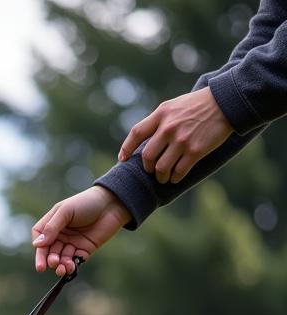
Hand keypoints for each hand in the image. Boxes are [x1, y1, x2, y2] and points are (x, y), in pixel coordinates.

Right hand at [32, 185, 130, 275]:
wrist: (112, 204)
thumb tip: (37, 245)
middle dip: (48, 259)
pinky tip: (70, 268)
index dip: (39, 246)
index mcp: (53, 223)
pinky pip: (74, 261)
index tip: (41, 249)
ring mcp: (72, 243)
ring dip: (59, 265)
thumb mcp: (66, 211)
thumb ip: (51, 228)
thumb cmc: (86, 202)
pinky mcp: (84, 250)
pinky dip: (70, 266)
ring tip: (61, 269)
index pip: (39, 238)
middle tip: (52, 264)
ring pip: (61, 258)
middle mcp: (61, 234)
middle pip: (49, 251)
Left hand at [118, 86, 232, 183]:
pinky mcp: (196, 150)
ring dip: (161, 176)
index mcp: (161, 114)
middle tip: (152, 170)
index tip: (123, 159)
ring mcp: (182, 140)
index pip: (136, 133)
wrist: (226, 102)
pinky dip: (175, 178)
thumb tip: (142, 142)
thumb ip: (158, 121)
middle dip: (147, 168)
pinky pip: (178, 172)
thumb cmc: (197, 105)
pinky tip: (176, 177)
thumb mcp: (173, 106)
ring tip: (164, 176)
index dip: (126, 148)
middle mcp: (169, 128)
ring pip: (161, 168)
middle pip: (147, 157)